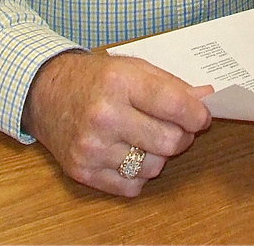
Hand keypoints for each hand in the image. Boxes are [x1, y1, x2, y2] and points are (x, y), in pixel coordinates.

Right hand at [22, 50, 211, 197]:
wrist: (46, 93)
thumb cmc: (95, 78)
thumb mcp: (134, 68)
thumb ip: (172, 85)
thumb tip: (207, 99)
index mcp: (120, 82)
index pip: (174, 105)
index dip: (197, 114)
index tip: (201, 116)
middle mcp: (104, 115)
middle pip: (169, 141)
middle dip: (182, 136)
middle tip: (177, 127)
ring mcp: (91, 146)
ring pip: (153, 167)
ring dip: (159, 155)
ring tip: (147, 138)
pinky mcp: (82, 171)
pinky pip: (132, 185)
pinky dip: (138, 174)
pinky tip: (129, 153)